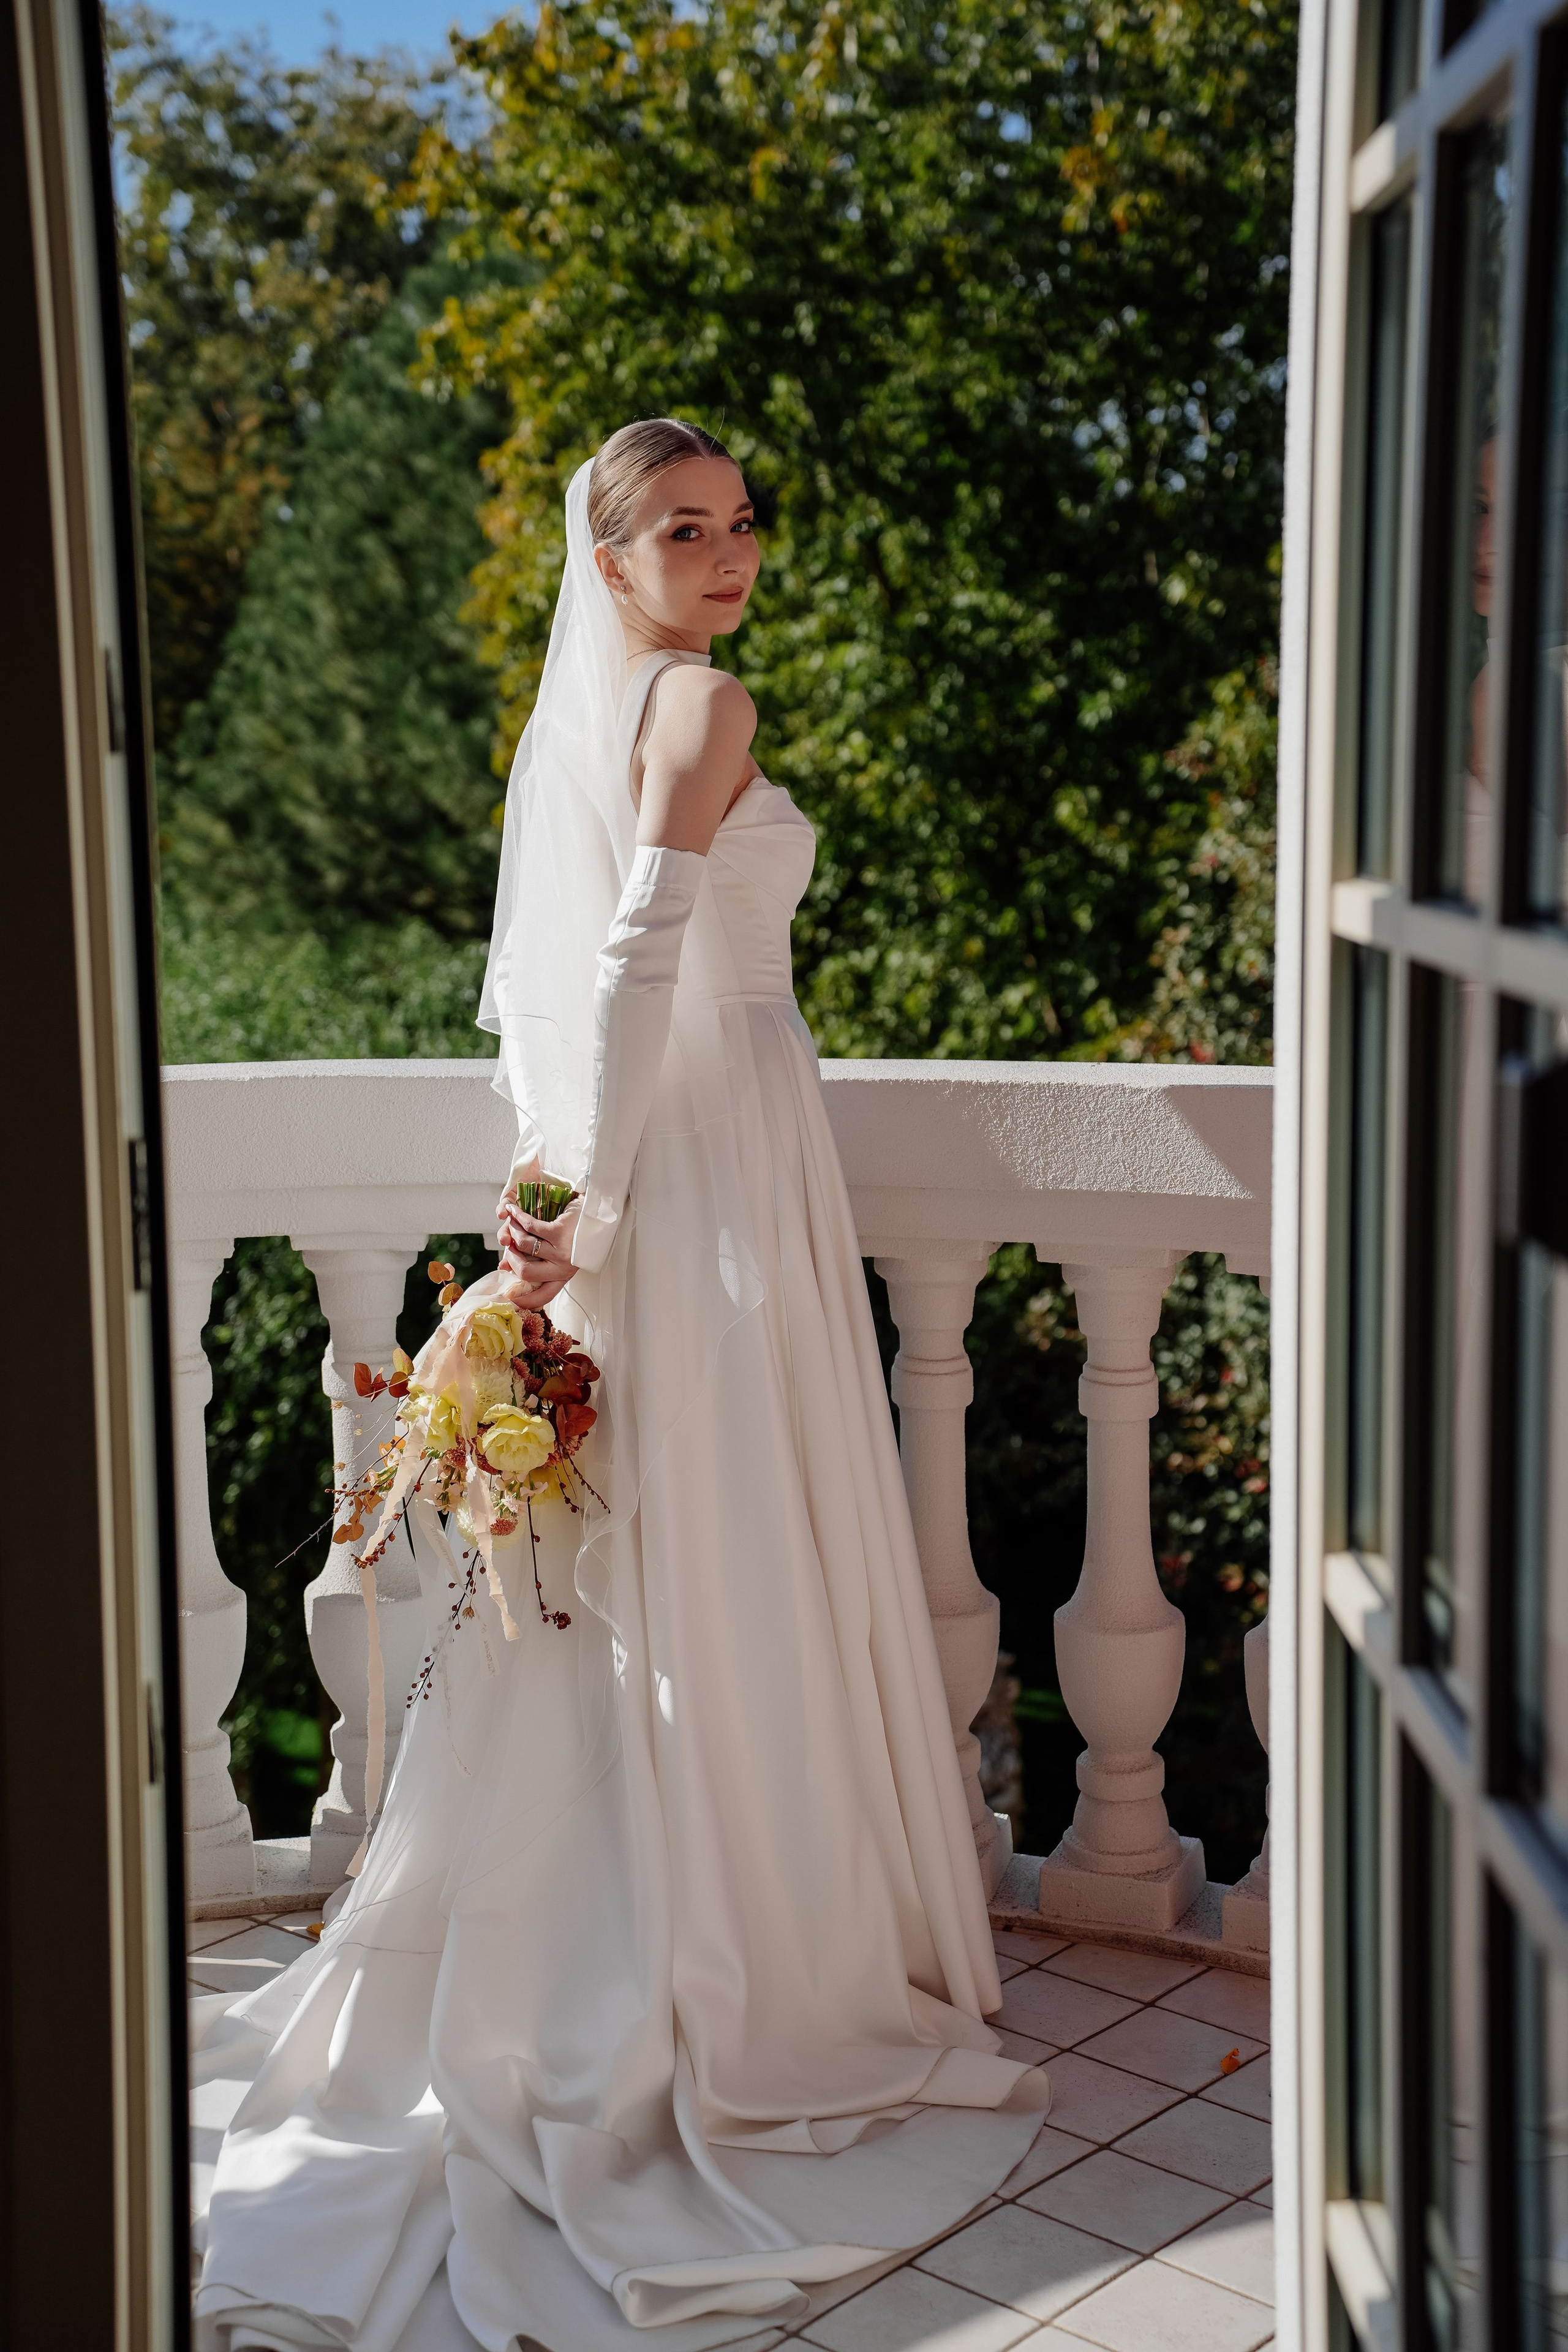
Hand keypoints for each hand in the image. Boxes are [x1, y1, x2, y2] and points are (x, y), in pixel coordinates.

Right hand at [496, 1190, 580, 1308]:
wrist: (597, 1215)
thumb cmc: (575, 1236)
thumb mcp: (557, 1256)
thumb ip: (533, 1263)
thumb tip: (503, 1268)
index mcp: (563, 1277)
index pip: (542, 1297)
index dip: (524, 1301)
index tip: (509, 1300)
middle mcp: (563, 1268)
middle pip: (525, 1272)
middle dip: (510, 1258)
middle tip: (509, 1247)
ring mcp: (562, 1251)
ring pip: (523, 1245)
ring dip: (513, 1232)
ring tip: (513, 1224)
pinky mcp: (560, 1232)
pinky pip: (529, 1226)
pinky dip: (518, 1217)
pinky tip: (513, 1211)